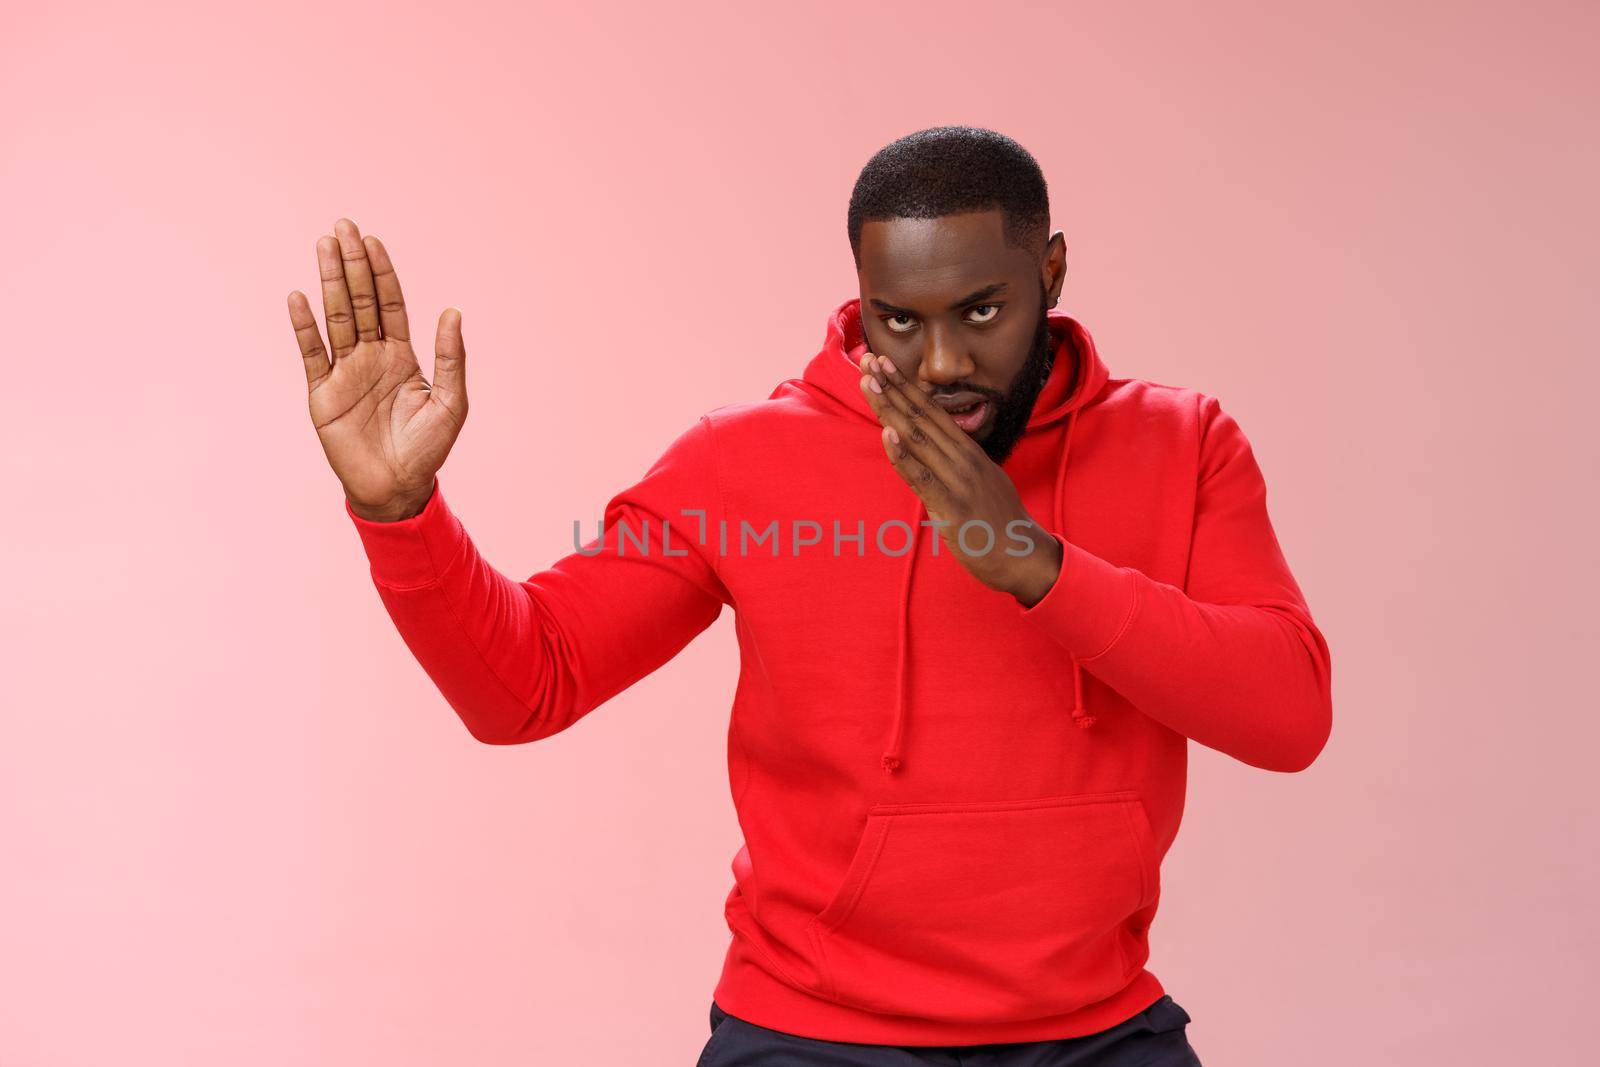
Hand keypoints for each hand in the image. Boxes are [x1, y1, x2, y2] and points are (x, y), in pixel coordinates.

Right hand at [287, 218, 467, 521]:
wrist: (397, 488)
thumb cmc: (428, 449)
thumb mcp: (450, 402)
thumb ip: (450, 358)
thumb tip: (452, 312)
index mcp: (402, 355)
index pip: (390, 304)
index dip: (382, 273)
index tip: (373, 241)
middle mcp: (371, 356)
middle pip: (360, 301)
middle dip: (352, 264)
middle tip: (343, 227)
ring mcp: (345, 372)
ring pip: (336, 317)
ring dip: (330, 282)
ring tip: (323, 246)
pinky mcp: (322, 393)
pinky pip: (312, 353)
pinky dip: (304, 326)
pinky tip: (298, 297)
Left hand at [858, 352, 1062, 605]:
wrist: (1024, 557)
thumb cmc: (998, 523)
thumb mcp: (981, 482)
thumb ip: (959, 463)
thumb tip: (936, 450)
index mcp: (968, 452)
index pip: (931, 412)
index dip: (906, 386)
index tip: (884, 364)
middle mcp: (963, 459)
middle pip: (922, 416)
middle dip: (893, 386)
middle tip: (869, 359)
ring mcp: (959, 480)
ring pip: (918, 438)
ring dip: (891, 409)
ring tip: (870, 383)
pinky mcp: (953, 506)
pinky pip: (922, 477)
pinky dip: (902, 455)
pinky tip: (886, 434)